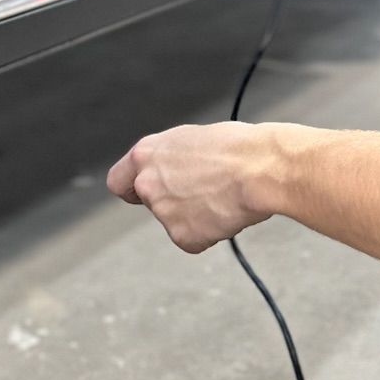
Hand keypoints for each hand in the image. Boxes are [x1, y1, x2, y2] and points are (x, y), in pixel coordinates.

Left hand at [107, 124, 284, 253]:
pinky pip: (195, 240)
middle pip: (150, 202)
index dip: (133, 188)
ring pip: (176, 221)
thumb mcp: (192, 140)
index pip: (118, 181)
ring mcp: (163, 212)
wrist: (260, 169)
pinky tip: (226, 212)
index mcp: (146, 154)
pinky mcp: (182, 236)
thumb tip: (173, 170)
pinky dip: (210, 232)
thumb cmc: (237, 147)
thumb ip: (170, 158)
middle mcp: (147, 183)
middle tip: (202, 192)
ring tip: (222, 195)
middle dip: (171, 202)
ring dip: (195, 215)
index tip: (143, 192)